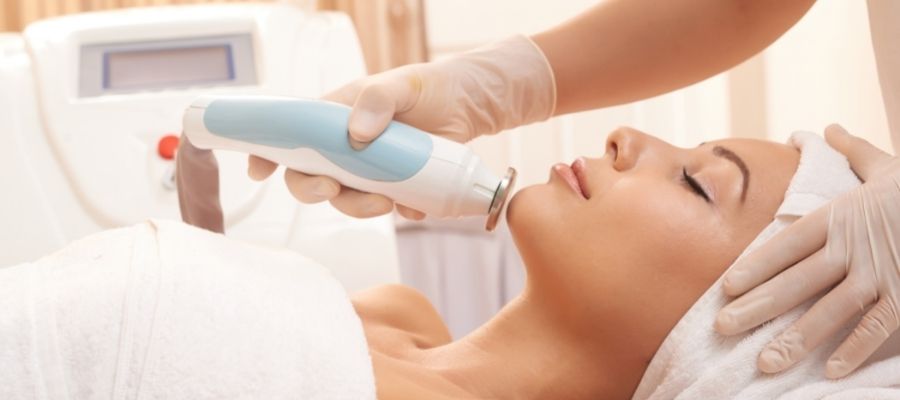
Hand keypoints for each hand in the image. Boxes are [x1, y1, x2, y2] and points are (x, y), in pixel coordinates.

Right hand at [248, 35, 555, 218]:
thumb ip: (377, 100)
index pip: (290, 135)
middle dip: (314, 191)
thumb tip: (355, 134)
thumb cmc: (428, 87)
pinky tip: (414, 202)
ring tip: (387, 199)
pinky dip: (398, 210)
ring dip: (358, 207)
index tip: (258, 171)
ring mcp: (368, 171)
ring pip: (346, 201)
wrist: (468, 108)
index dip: (267, 153)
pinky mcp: (394, 187)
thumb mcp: (401, 85)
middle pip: (310, 178)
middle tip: (333, 191)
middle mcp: (344, 147)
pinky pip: (385, 208)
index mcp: (334, 118)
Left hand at [715, 124, 899, 378]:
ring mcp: (881, 272)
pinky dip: (855, 349)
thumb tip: (828, 130)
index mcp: (839, 217)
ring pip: (830, 309)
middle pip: (797, 281)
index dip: (756, 266)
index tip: (726, 288)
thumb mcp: (886, 166)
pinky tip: (828, 370)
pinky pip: (877, 326)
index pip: (787, 245)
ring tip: (765, 362)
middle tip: (723, 329)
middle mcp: (853, 246)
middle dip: (759, 306)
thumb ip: (852, 152)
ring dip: (796, 338)